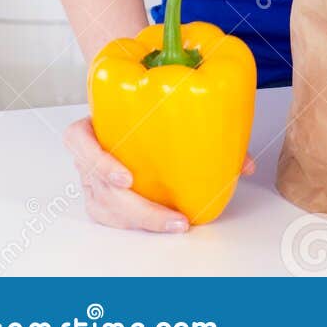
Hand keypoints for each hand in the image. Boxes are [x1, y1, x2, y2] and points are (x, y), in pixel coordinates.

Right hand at [64, 115, 255, 231]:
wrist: (121, 105)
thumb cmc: (136, 107)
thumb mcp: (158, 103)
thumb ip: (200, 122)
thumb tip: (247, 165)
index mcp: (90, 125)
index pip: (79, 141)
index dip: (99, 162)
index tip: (128, 178)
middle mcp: (87, 156)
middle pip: (101, 189)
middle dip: (139, 210)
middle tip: (174, 218)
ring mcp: (90, 180)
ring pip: (108, 210)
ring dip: (142, 220)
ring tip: (175, 224)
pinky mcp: (100, 198)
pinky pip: (112, 217)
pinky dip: (138, 222)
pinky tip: (165, 223)